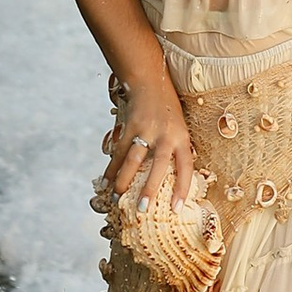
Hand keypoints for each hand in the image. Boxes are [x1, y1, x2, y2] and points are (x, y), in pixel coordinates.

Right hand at [105, 73, 198, 218]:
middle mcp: (166, 134)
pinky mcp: (130, 126)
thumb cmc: (167, 110)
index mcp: (182, 138)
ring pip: (133, 159)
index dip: (182, 189)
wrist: (150, 82)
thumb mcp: (179, 128)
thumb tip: (169, 181)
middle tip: (142, 209)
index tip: (176, 209)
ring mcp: (147, 130)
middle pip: (158, 165)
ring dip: (124, 181)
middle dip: (150, 189)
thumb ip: (175, 150)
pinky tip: (105, 182)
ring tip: (117, 198)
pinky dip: (111, 168)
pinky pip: (119, 151)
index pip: (186, 167)